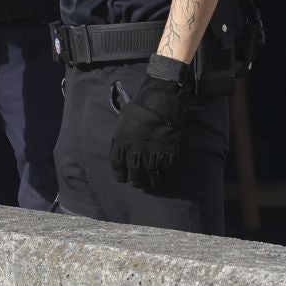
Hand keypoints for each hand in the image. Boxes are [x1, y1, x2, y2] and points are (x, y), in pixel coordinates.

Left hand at [109, 69, 189, 191]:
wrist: (160, 102)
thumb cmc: (140, 107)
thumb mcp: (122, 121)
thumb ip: (121, 137)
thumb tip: (121, 147)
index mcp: (121, 142)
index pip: (117, 165)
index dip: (120, 174)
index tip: (122, 178)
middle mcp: (135, 151)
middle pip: (134, 174)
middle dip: (136, 181)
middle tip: (138, 183)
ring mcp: (152, 154)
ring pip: (151, 176)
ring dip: (152, 182)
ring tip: (153, 183)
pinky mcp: (168, 154)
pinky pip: (168, 172)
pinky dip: (169, 178)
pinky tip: (168, 179)